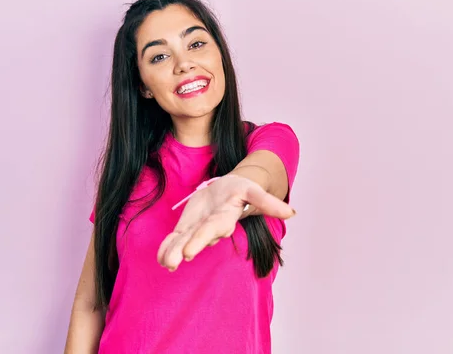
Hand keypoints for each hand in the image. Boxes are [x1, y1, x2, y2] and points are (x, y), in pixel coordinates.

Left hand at [157, 174, 294, 270]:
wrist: (228, 188)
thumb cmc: (240, 189)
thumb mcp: (253, 190)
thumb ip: (268, 202)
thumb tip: (292, 213)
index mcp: (225, 218)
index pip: (213, 229)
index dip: (201, 238)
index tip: (189, 252)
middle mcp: (211, 227)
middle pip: (197, 239)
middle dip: (184, 250)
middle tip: (173, 262)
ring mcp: (198, 228)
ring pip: (184, 242)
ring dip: (173, 252)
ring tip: (164, 263)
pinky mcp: (189, 226)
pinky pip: (177, 239)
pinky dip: (167, 246)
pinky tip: (160, 256)